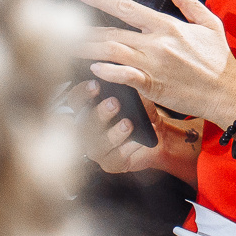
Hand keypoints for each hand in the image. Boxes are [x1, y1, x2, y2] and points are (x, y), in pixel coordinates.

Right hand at [63, 79, 203, 184]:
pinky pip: (114, 158)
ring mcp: (97, 149)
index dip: (82, 92)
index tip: (96, 84)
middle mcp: (87, 130)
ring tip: (128, 123)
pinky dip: (126, 149)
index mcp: (88, 109)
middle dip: (99, 113)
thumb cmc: (142, 112)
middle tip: (114, 103)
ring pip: (97, 144)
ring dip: (113, 133)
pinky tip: (137, 142)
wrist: (160, 135)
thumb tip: (122, 71)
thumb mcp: (137, 94)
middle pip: (84, 123)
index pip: (75, 100)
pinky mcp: (110, 163)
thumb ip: (126, 84)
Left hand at [75, 0, 235, 128]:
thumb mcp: (208, 23)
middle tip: (60, 27)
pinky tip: (92, 68)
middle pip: (111, 32)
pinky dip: (107, 70)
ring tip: (65, 47)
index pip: (127, 7)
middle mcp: (156, 42)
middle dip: (83, 29)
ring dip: (87, 49)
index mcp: (167, 25)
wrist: (227, 92)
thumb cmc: (219, 61)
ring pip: (111, 52)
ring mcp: (153, 64)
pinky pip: (124, 75)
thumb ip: (187, 0)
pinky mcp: (152, 85)